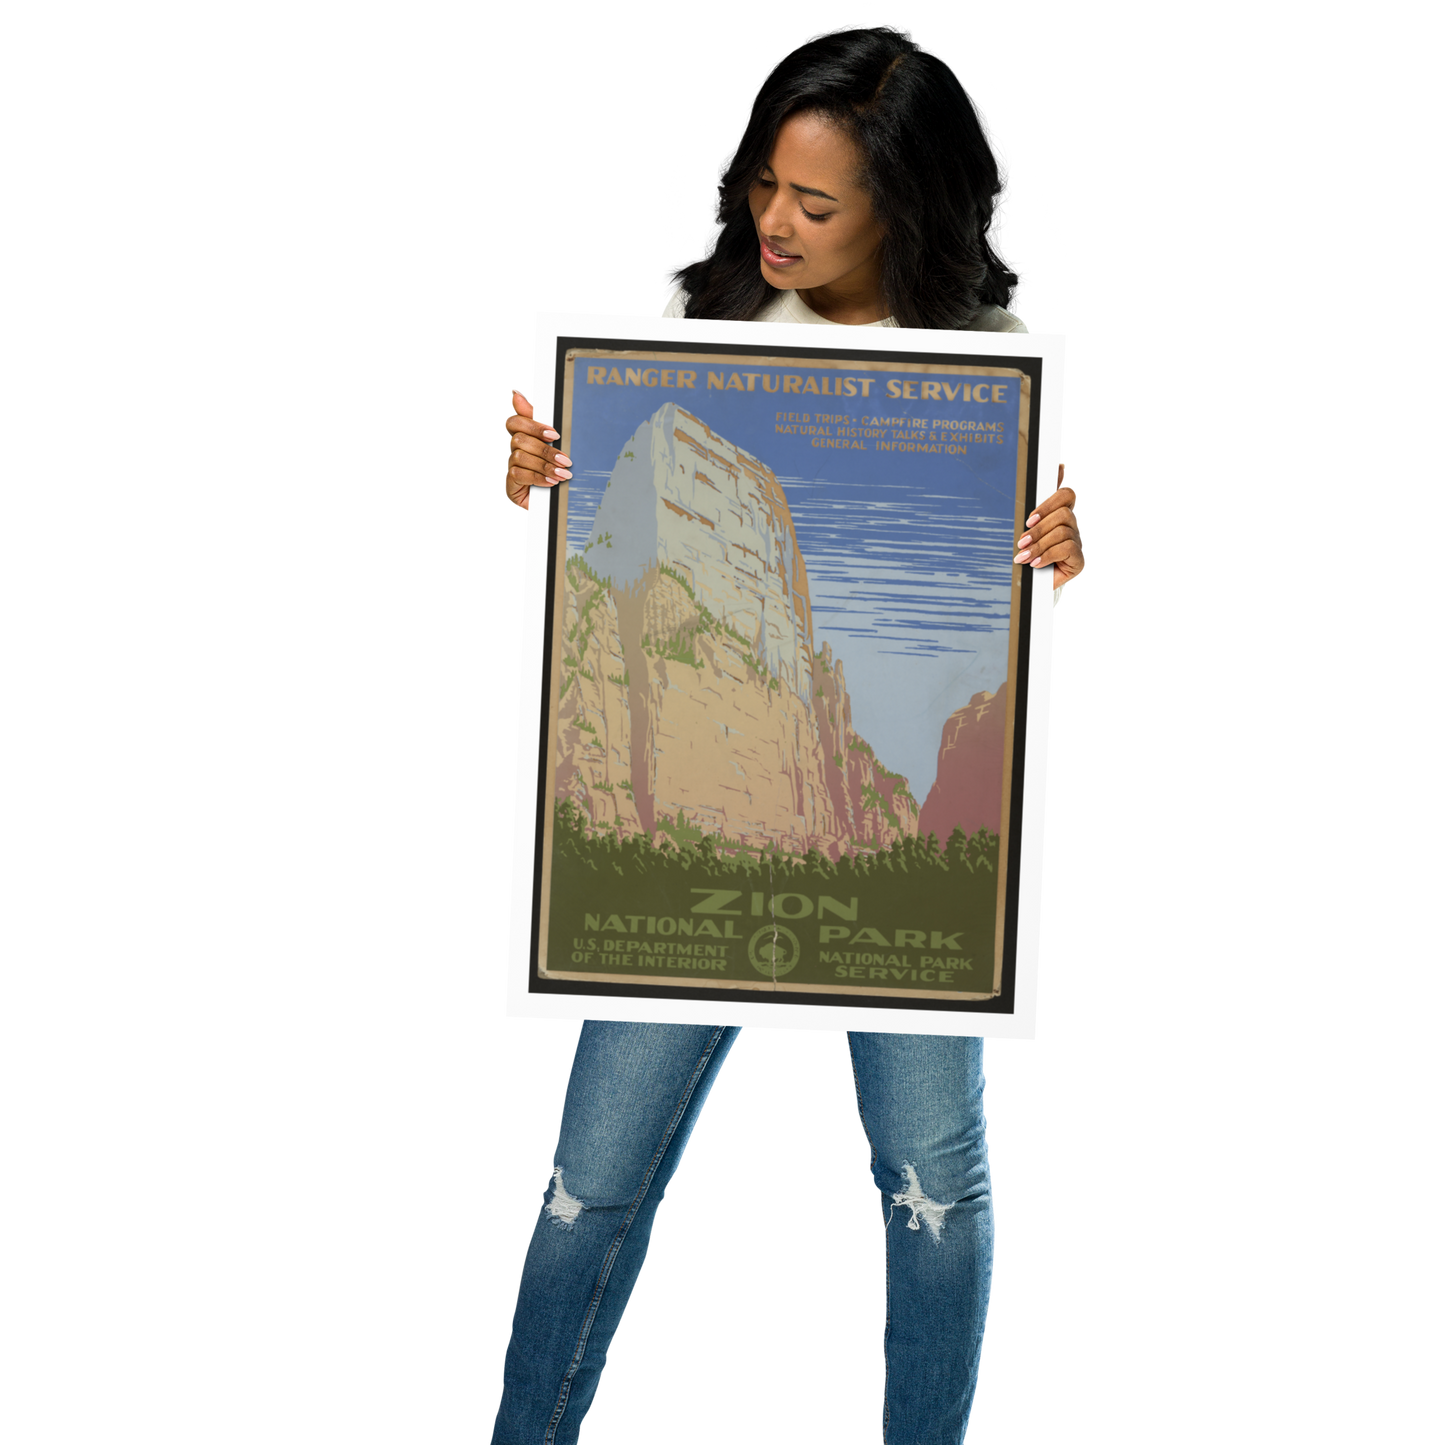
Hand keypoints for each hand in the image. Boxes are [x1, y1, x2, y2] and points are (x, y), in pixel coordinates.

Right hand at [502, 388, 571, 512]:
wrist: (544, 502)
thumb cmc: (547, 469)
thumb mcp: (549, 446)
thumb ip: (538, 422)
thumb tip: (517, 394)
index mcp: (519, 435)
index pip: (513, 421)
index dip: (532, 425)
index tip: (554, 434)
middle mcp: (511, 448)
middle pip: (519, 440)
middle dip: (545, 449)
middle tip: (565, 459)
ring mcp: (508, 464)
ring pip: (520, 456)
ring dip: (545, 465)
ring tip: (563, 473)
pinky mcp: (509, 480)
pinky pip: (519, 474)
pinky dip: (538, 477)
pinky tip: (552, 481)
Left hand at [1013, 462, 1085, 589]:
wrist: (1046, 587)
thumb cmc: (1040, 562)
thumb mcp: (1034, 542)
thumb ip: (1033, 530)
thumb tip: (1024, 533)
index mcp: (1065, 517)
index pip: (1067, 495)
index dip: (1049, 504)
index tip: (1030, 520)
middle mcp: (1075, 526)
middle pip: (1063, 515)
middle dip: (1038, 529)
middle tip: (1022, 543)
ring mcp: (1080, 541)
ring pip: (1062, 532)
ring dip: (1039, 545)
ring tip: (1025, 556)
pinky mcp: (1080, 557)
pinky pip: (1066, 548)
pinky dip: (1047, 555)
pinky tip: (1036, 563)